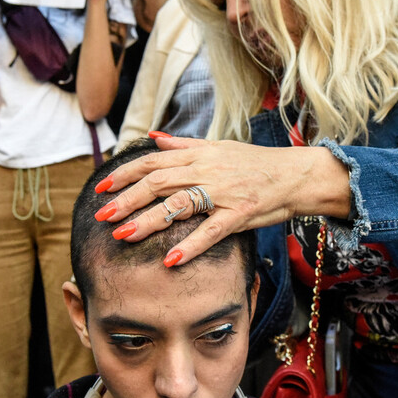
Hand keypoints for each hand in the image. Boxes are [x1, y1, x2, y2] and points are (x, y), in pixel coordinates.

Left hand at [92, 136, 344, 265]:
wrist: (296, 174)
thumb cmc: (256, 163)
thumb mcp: (218, 146)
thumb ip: (183, 144)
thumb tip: (153, 137)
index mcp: (198, 155)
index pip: (152, 162)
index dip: (124, 174)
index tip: (101, 188)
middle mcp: (207, 171)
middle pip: (158, 183)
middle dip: (127, 199)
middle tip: (103, 217)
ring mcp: (223, 193)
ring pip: (179, 205)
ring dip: (149, 221)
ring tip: (124, 236)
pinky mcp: (239, 214)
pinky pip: (211, 231)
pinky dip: (190, 246)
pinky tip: (170, 260)